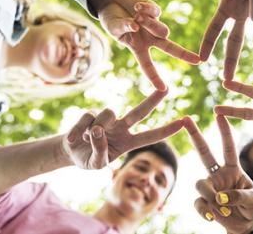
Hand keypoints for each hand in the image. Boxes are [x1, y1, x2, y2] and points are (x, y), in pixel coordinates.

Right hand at [62, 90, 186, 169]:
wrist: (70, 152)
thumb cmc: (89, 158)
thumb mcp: (96, 163)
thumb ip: (100, 150)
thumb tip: (97, 130)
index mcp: (128, 142)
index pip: (150, 136)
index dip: (166, 130)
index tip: (183, 122)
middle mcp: (121, 127)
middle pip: (140, 112)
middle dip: (153, 100)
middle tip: (167, 89)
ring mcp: (106, 119)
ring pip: (108, 114)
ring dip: (96, 129)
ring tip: (86, 140)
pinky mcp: (90, 114)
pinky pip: (87, 119)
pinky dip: (78, 132)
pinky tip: (73, 140)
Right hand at [96, 0, 200, 90]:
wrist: (113, 2)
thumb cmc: (112, 20)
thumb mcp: (113, 27)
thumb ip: (123, 27)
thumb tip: (136, 25)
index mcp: (139, 48)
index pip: (147, 66)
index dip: (155, 77)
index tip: (163, 89)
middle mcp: (150, 38)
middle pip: (170, 48)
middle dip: (184, 54)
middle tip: (197, 61)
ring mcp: (154, 25)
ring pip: (162, 30)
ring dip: (150, 25)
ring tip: (137, 17)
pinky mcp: (155, 10)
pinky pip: (156, 12)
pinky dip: (146, 9)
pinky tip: (137, 7)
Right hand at [184, 115, 252, 233]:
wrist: (246, 225)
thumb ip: (239, 196)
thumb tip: (220, 198)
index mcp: (234, 168)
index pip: (228, 147)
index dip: (224, 131)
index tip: (219, 115)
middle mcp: (219, 174)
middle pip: (204, 152)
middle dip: (195, 135)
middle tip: (186, 119)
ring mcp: (210, 187)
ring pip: (200, 184)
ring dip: (210, 196)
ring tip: (223, 209)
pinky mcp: (205, 202)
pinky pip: (198, 203)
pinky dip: (205, 211)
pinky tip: (213, 217)